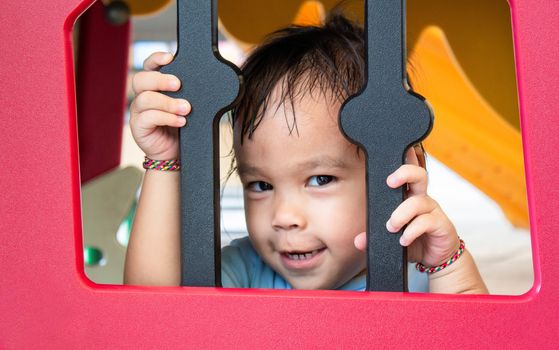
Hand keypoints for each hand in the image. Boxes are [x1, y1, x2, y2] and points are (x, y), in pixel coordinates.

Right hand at [129, 52, 190, 159]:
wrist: (175, 152)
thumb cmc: (181, 126)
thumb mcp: (187, 107)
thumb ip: (190, 94)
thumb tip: (207, 83)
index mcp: (154, 86)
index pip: (149, 66)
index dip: (156, 59)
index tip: (170, 57)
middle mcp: (143, 96)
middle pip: (141, 79)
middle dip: (160, 79)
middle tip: (178, 84)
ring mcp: (138, 112)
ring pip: (145, 99)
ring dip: (167, 102)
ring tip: (185, 109)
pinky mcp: (138, 126)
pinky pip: (147, 117)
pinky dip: (166, 117)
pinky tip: (180, 121)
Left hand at [354, 147, 459, 266]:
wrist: (435, 259)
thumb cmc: (414, 240)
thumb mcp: (391, 238)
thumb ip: (374, 236)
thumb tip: (359, 240)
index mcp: (408, 196)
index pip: (406, 174)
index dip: (404, 159)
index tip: (393, 152)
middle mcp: (422, 199)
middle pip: (419, 175)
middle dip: (404, 173)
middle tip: (390, 181)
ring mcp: (433, 211)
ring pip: (418, 201)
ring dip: (401, 214)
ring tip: (392, 227)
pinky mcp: (441, 225)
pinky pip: (427, 221)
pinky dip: (412, 230)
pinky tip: (404, 239)